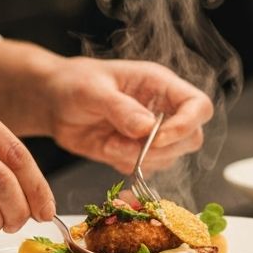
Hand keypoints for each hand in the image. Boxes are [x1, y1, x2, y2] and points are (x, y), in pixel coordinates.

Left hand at [41, 58, 213, 173]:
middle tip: (127, 145)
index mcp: (159, 84)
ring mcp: (152, 132)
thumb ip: (120, 108)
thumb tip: (148, 128)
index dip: (187, 125)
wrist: (54, 103)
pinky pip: (148, 169)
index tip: (157, 138)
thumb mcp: (92, 90)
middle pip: (192, 137)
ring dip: (140, 159)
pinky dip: (128, 166)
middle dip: (162, 148)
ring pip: (170, 157)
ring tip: (109, 144)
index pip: (198, 105)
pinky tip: (107, 149)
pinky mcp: (137, 151)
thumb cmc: (74, 83)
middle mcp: (162, 108)